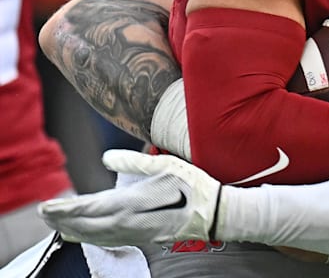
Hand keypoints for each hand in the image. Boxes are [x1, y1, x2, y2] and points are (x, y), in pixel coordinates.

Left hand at [38, 149, 221, 245]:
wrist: (215, 214)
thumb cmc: (194, 186)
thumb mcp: (165, 165)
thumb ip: (133, 162)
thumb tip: (107, 158)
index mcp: (130, 203)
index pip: (88, 208)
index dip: (64, 208)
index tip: (46, 206)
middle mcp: (127, 222)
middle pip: (85, 225)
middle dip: (62, 221)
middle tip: (44, 215)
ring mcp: (134, 233)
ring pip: (94, 236)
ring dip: (72, 230)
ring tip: (57, 225)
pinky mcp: (142, 238)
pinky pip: (108, 241)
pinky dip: (90, 238)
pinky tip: (85, 235)